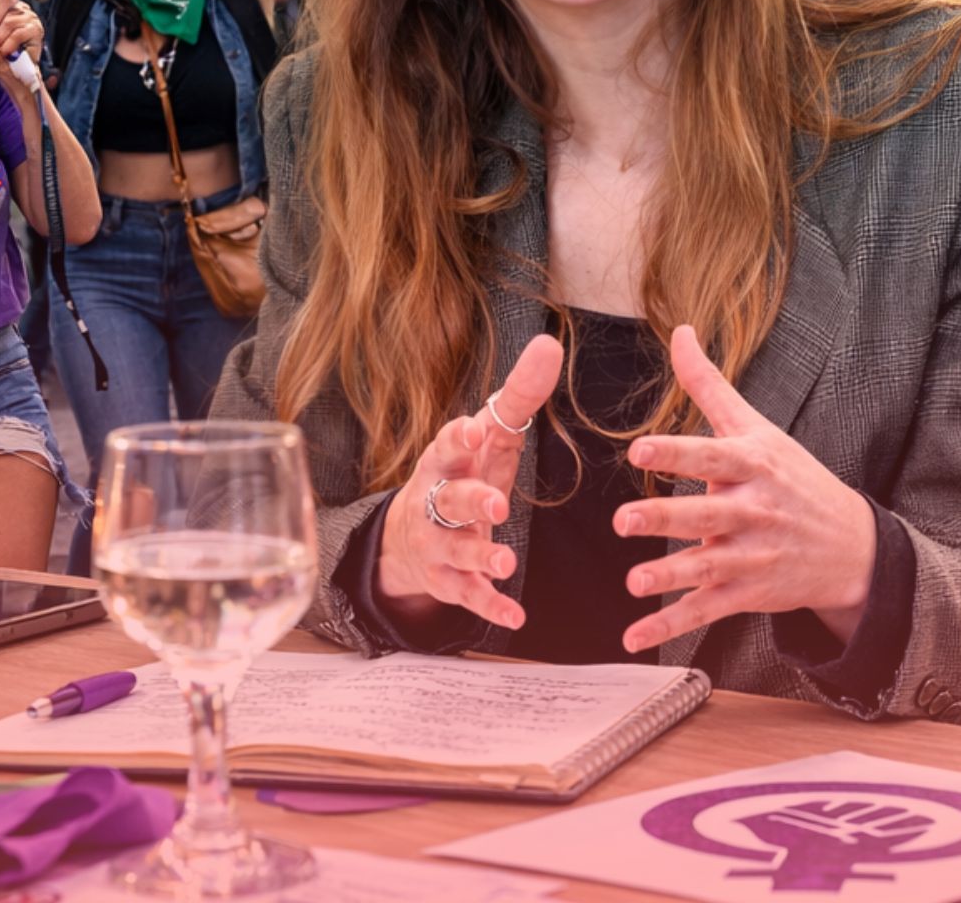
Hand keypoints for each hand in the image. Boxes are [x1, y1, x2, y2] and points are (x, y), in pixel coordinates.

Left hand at [0, 0, 43, 86]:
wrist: (9, 73)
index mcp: (6, 7)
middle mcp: (20, 9)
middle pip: (5, 2)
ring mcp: (30, 19)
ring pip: (9, 21)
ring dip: (0, 39)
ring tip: (0, 48)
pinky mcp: (36, 31)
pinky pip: (17, 34)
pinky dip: (8, 46)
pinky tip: (8, 52)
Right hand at [374, 336, 563, 628]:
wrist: (409, 537)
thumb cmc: (462, 475)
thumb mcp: (489, 438)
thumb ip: (519, 396)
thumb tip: (551, 345)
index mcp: (446, 461)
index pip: (447, 444)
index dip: (459, 439)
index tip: (475, 431)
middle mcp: (434, 502)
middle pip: (448, 500)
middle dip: (471, 502)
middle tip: (497, 506)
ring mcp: (438, 544)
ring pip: (454, 550)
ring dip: (479, 557)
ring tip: (504, 564)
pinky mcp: (447, 580)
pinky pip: (466, 595)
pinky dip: (489, 606)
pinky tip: (516, 617)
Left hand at [613, 326, 877, 651]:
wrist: (851, 545)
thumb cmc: (794, 477)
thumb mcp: (758, 428)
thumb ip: (709, 385)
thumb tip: (679, 331)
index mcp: (753, 465)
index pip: (712, 456)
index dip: (677, 452)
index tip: (640, 449)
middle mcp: (754, 511)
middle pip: (706, 515)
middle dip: (666, 519)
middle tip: (624, 521)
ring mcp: (752, 556)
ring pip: (706, 567)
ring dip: (670, 577)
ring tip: (636, 582)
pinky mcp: (747, 593)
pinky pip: (704, 611)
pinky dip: (668, 627)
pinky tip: (633, 637)